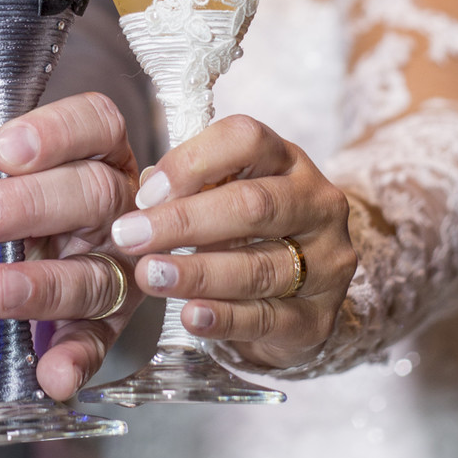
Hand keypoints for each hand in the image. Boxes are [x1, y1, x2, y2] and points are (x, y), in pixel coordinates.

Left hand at [0, 91, 143, 400]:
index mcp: (93, 154)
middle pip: (93, 193)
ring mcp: (122, 267)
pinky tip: (51, 374)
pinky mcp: (111, 325)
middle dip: (31, 203)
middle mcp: (119, 205)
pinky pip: (97, 342)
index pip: (92, 125)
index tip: (3, 149)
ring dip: (45, 285)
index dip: (53, 133)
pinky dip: (73, 361)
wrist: (0, 288)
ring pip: (97, 273)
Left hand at [109, 115, 357, 372]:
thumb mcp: (226, 196)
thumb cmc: (248, 236)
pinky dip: (224, 318)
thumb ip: (191, 188)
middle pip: (253, 205)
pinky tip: (190, 315)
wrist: (297, 300)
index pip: (247, 140)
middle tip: (130, 237)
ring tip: (150, 275)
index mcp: (289, 161)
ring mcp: (326, 263)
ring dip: (197, 272)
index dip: (192, 161)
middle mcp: (317, 205)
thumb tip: (145, 191)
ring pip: (259, 267)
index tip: (146, 192)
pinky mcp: (319, 318)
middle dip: (184, 221)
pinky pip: (268, 318)